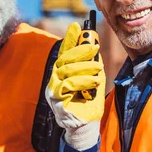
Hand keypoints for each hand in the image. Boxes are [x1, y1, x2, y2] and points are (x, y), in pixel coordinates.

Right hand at [46, 22, 105, 149]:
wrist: (87, 124)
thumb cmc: (89, 101)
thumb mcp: (93, 78)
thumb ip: (92, 63)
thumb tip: (93, 45)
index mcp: (63, 72)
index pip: (64, 52)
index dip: (69, 39)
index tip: (76, 26)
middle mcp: (55, 79)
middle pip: (63, 59)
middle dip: (79, 51)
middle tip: (94, 47)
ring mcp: (53, 90)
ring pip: (65, 71)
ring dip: (84, 68)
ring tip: (98, 70)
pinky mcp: (56, 100)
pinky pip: (67, 85)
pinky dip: (82, 81)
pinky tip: (94, 82)